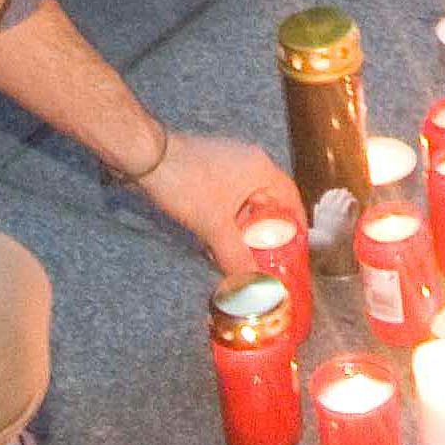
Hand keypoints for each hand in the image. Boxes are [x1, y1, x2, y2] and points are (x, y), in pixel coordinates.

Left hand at [131, 130, 304, 275]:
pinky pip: (231, 199)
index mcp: (260, 169)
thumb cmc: (187, 184)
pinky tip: (219, 241)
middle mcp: (250, 162)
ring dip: (246, 228)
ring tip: (242, 255)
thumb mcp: (213, 225)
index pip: (291, 196)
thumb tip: (253, 286)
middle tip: (268, 258)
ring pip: (247, 201)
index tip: (297, 248)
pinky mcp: (211, 171)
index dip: (297, 224)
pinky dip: (230, 220)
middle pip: (269, 200)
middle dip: (268, 231)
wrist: (147, 158)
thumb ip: (236, 256)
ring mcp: (229, 164)